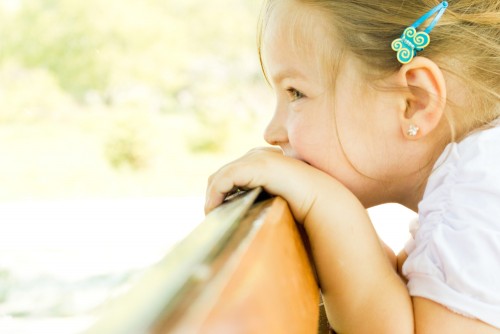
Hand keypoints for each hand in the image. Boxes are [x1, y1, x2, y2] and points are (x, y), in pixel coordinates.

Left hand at [205, 147, 336, 222]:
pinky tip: (214, 210)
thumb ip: (260, 197)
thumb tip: (245, 212)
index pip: (233, 172)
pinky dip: (215, 195)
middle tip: (212, 215)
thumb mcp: (275, 198)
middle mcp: (258, 155)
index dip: (221, 191)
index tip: (218, 212)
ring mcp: (256, 157)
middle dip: (214, 194)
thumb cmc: (304, 204)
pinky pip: (224, 179)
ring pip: (220, 176)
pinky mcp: (254, 165)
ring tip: (212, 215)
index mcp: (264, 160)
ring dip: (212, 196)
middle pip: (223, 173)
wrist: (321, 199)